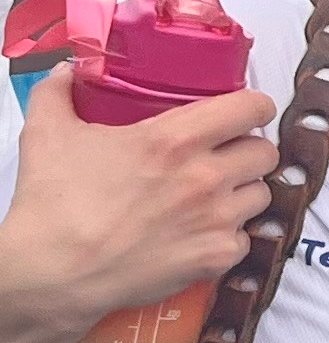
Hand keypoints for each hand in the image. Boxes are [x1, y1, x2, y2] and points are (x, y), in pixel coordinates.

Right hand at [0, 70, 279, 342]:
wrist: (54, 272)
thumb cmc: (53, 202)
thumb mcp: (48, 133)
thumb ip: (59, 93)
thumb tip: (66, 70)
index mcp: (176, 138)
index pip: (253, 107)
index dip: (253, 107)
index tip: (244, 113)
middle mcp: (207, 176)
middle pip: (266, 152)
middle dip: (248, 150)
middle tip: (222, 157)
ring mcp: (217, 219)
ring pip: (262, 194)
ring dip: (242, 192)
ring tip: (211, 196)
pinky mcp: (217, 257)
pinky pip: (246, 238)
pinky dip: (229, 235)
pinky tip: (200, 233)